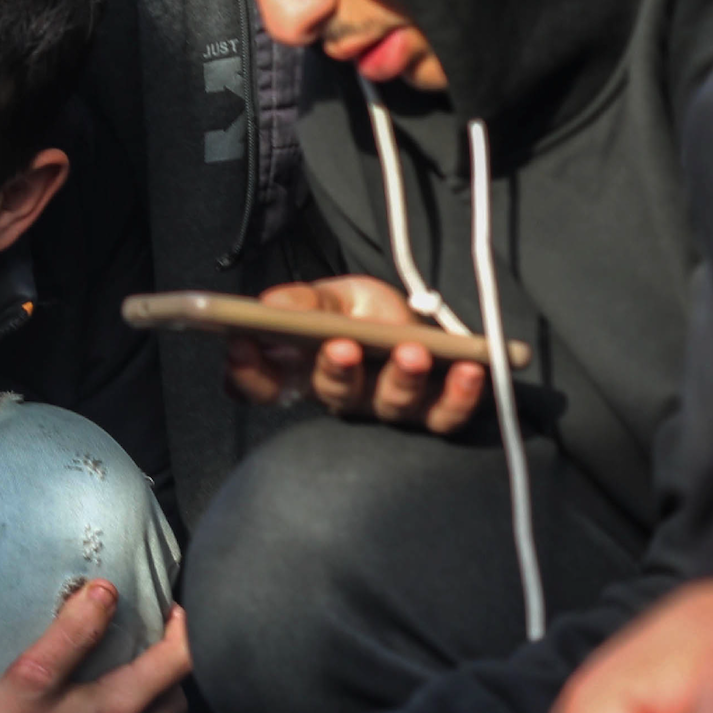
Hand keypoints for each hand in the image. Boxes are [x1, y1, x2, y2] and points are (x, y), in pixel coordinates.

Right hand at [0, 584, 191, 712]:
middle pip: (180, 695)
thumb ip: (72, 631)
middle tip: (148, 639)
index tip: (167, 607)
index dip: (184, 627)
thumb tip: (105, 590)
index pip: (180, 660)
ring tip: (129, 675)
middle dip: (173, 662)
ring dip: (160, 697)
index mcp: (121, 709)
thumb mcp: (30, 676)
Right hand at [225, 276, 485, 431]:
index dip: (246, 372)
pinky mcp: (434, 413)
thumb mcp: (329, 296)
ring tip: (411, 352)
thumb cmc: (360, 312)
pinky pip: (446, 415)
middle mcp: (341, 397)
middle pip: (333, 395)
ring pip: (391, 407)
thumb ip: (302, 302)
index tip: (242, 344)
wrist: (413, 319)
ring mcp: (388, 408)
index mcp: (300, 372)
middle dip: (337, 372)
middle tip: (341, 346)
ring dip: (402, 381)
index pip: (260, 386)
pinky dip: (460, 395)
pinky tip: (471, 368)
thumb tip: (269, 306)